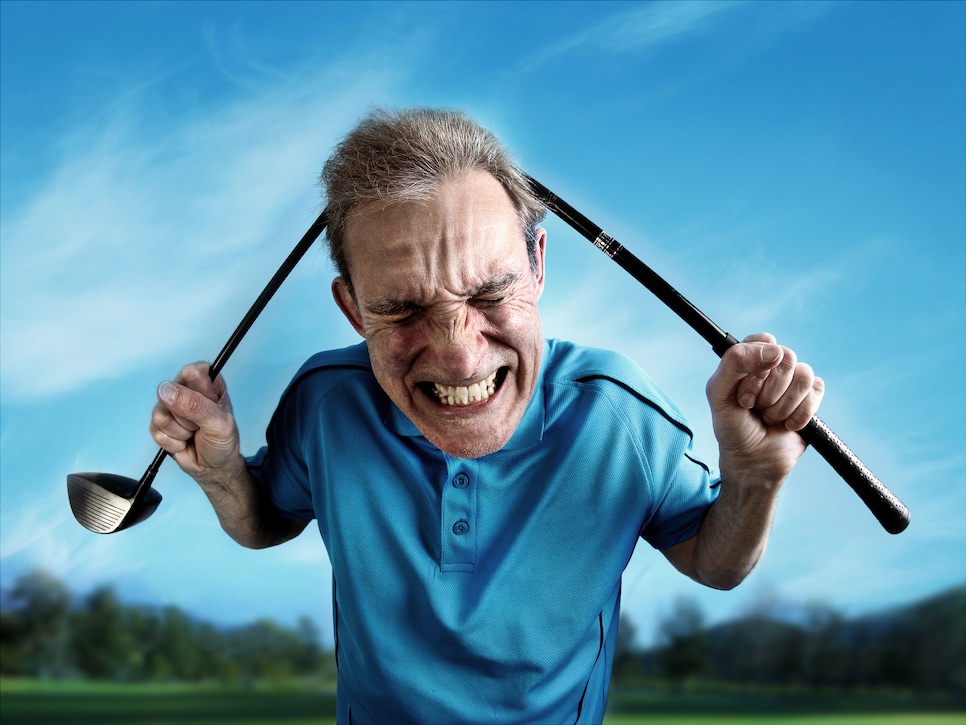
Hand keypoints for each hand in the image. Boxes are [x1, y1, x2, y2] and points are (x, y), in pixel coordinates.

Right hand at [150, 362, 239, 478]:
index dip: (197, 393)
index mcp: (208, 381)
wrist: (214, 468)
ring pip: (160, 414)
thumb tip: (165, 390)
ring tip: (193, 433)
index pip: (192, 371)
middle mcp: (186, 389)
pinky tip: (183, 442)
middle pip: (171, 393)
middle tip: (201, 425)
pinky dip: (173, 442)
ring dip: (180, 431)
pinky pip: (156, 432)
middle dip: (187, 417)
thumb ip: (195, 406)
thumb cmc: (223, 442)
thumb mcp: (218, 423)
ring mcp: (169, 407)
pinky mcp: (158, 425)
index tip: (208, 406)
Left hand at [705, 333, 824, 486]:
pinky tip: (786, 425)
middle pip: (786, 357)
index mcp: (747, 359)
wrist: (753, 461)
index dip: (756, 366)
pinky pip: (817, 391)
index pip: (762, 341)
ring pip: (804, 375)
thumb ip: (735, 363)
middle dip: (767, 391)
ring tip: (769, 417)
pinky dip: (799, 414)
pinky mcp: (811, 397)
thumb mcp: (718, 394)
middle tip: (753, 407)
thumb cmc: (731, 427)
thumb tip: (775, 349)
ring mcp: (793, 381)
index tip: (744, 393)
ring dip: (782, 405)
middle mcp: (772, 365)